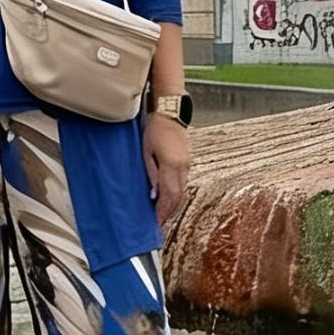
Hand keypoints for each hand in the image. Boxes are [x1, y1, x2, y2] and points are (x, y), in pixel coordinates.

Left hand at [143, 112, 191, 228]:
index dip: (163, 211)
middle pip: (178, 196)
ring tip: (163, 213)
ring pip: (182, 190)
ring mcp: (187, 164)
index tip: (156, 221)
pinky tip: (168, 197)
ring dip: (173, 203)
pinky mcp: (187, 161)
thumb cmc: (155, 129)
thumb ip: (151, 174)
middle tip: (160, 221)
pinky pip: (183, 182)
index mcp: (171, 165)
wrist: (170, 112)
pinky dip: (176, 193)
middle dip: (169, 211)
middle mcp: (183, 166)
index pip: (169, 195)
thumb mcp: (146, 152)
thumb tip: (153, 194)